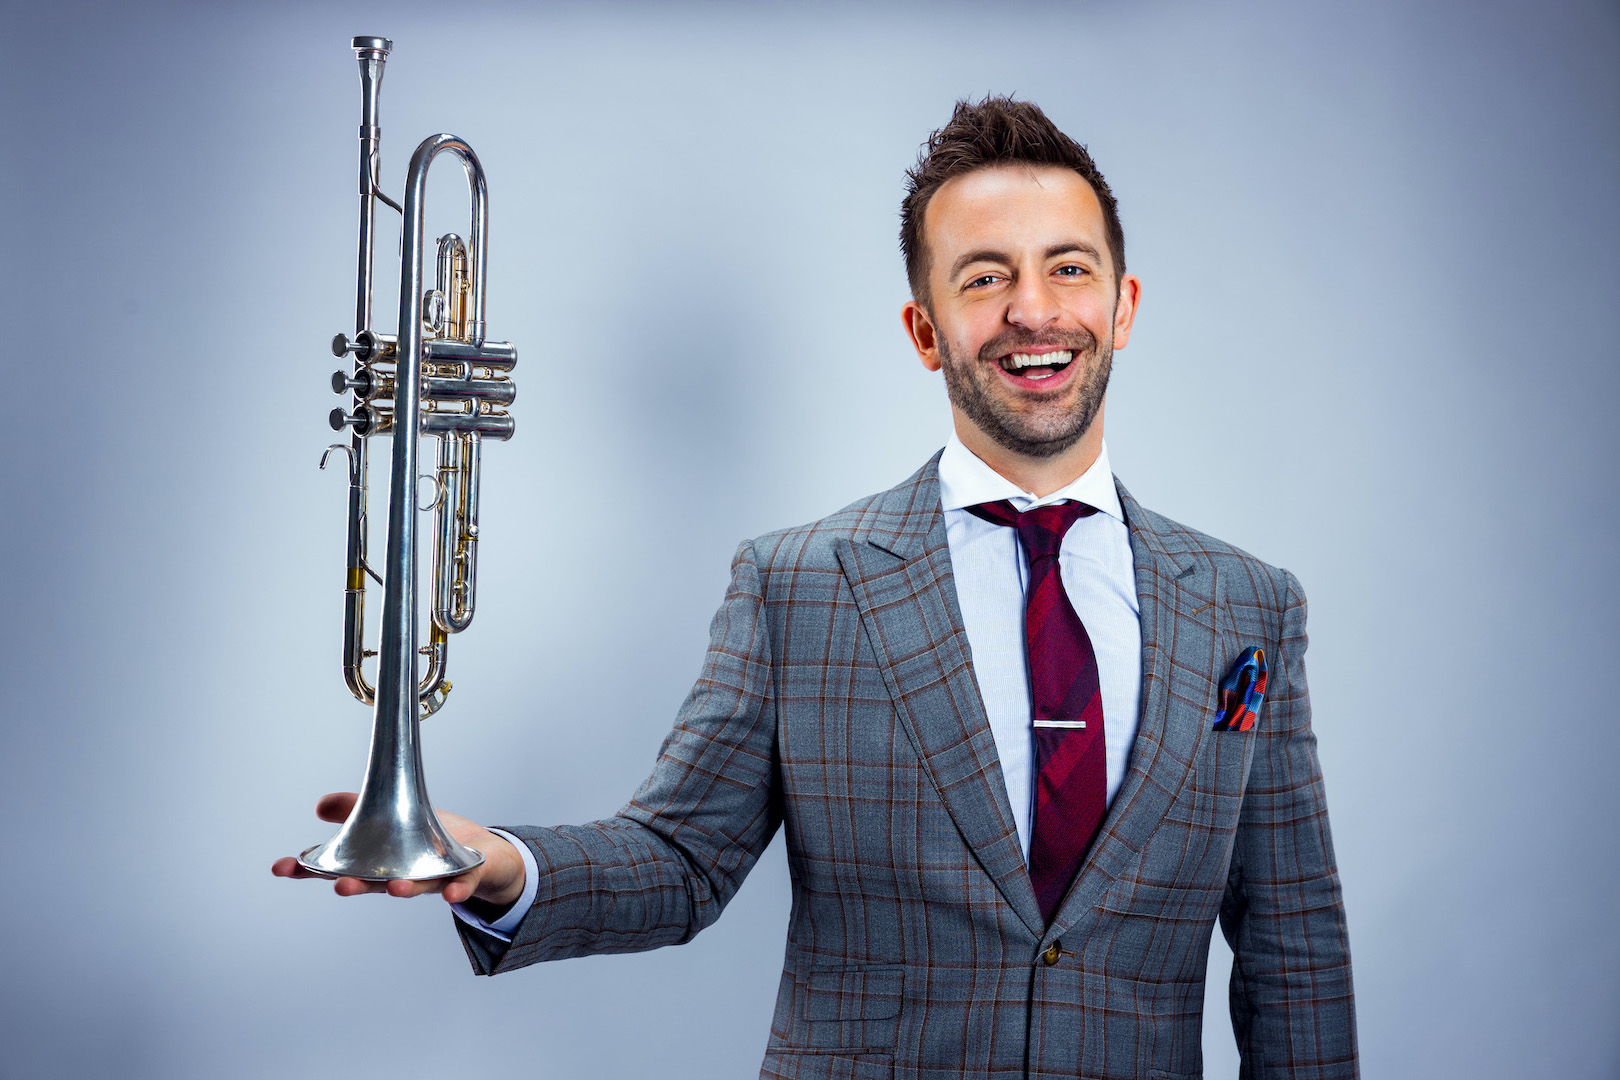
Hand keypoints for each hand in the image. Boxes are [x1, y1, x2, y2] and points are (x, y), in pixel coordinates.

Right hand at [271, 792, 525, 908]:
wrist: (485, 857)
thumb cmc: (431, 838)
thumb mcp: (392, 815)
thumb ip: (356, 809)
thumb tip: (319, 806)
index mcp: (380, 862)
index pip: (338, 868)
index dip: (309, 869)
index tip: (280, 867)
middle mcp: (402, 875)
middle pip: (374, 883)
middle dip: (357, 885)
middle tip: (340, 886)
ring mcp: (435, 877)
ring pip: (417, 885)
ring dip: (404, 889)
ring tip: (396, 889)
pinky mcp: (467, 875)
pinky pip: (463, 884)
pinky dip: (458, 889)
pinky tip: (453, 894)